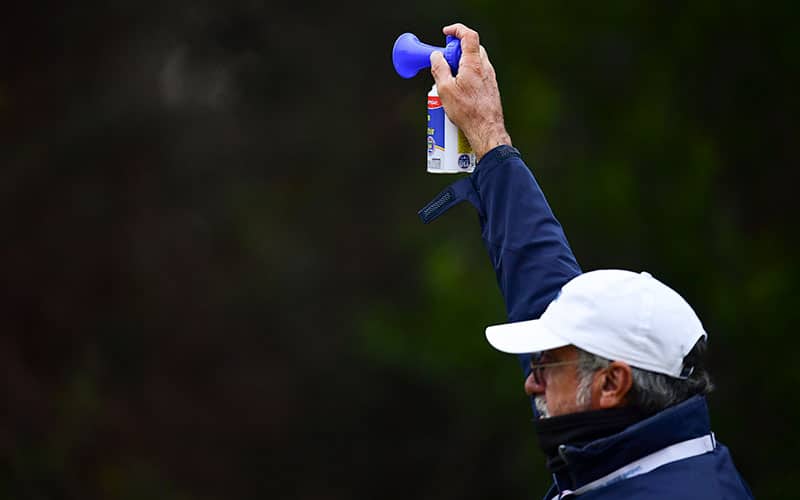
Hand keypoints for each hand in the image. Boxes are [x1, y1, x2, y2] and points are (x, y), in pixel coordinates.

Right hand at [430, 23, 511, 161]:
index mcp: (473, 63)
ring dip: (461, 63)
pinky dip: (467, 74)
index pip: (469, 35)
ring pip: (475, 61)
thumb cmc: (468, 112)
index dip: (457, 30)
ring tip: (449, 79)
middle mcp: (485, 67)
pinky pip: (478, 73)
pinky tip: (459, 90)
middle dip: (456, 49)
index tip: (446, 33)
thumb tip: (436, 57)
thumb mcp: (445, 89)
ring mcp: (490, 77)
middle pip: (471, 48)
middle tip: (444, 61)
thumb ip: (439, 69)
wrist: (486, 129)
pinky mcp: (490, 87)